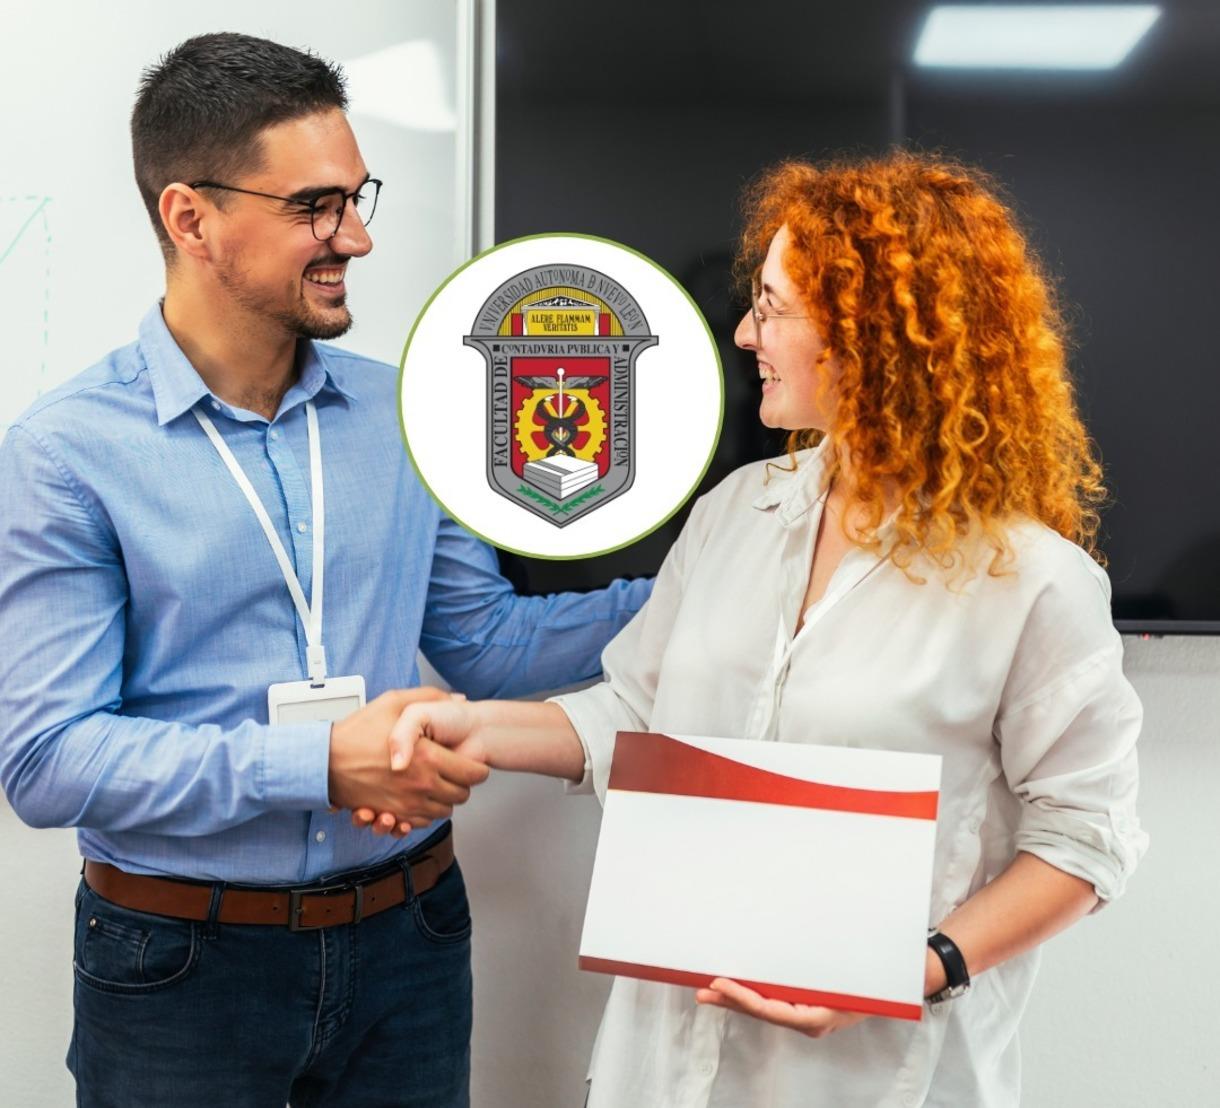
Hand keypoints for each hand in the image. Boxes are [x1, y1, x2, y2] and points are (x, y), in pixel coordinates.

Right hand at [328, 689, 487, 833]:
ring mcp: (408, 803)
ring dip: (444, 798)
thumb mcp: (394, 702)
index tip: (471, 761)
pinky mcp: (394, 815)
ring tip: (435, 782)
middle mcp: (421, 784)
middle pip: (462, 795)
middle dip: (462, 783)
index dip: (477, 768)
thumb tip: (459, 699)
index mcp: (428, 757)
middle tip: (453, 771)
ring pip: (445, 811)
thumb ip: (430, 697)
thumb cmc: (357, 732)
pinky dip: (424, 812)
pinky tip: (418, 796)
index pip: (473, 773)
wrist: (324, 761)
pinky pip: (423, 822)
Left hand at [694, 978, 870, 1038]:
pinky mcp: (804, 1007)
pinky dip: (752, 995)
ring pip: (763, 1009)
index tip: (720, 983)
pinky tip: (734, 989)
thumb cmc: (874, 982)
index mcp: (818, 1016)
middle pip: (761, 1012)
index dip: (743, 997)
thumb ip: (825, 975)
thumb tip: (801, 961)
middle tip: (702, 990)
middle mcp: (809, 1021)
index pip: (771, 1010)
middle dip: (730, 1000)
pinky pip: (773, 1003)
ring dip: (735, 998)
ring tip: (709, 990)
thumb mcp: (851, 978)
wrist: (892, 987)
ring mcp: (806, 1016)